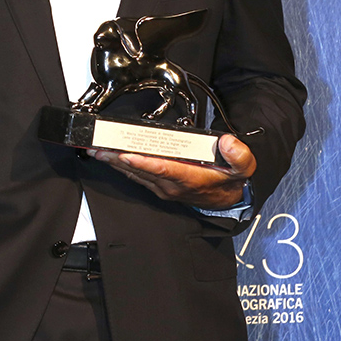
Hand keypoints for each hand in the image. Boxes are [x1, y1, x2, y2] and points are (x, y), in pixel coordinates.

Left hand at [90, 134, 255, 209]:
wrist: (225, 199)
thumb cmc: (229, 180)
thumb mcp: (243, 168)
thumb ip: (239, 155)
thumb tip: (228, 142)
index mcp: (190, 178)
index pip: (164, 169)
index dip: (144, 162)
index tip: (126, 154)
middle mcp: (172, 185)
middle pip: (141, 170)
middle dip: (118, 159)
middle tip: (99, 147)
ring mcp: (163, 187)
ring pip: (135, 174)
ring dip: (114, 163)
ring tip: (96, 151)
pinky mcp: (158, 186)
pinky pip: (136, 176)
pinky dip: (121, 166)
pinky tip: (109, 158)